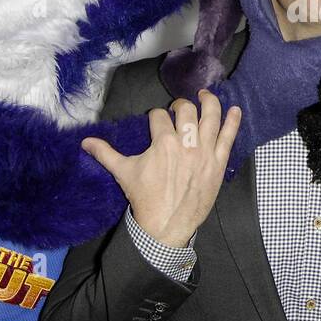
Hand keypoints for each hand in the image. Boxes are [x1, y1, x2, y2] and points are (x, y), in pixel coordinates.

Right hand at [82, 89, 240, 247]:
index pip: (159, 116)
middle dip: (180, 106)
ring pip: (211, 117)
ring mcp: (205, 152)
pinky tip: (236, 109)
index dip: (156, 116)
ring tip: (205, 95)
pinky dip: (234, 121)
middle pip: (186, 111)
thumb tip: (84, 142)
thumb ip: (106, 153)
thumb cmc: (145, 198)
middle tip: (178, 108)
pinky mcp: (218, 163)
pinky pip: (229, 137)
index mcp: (163, 143)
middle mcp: (186, 143)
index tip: (156, 121)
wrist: (166, 225)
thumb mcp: (123, 172)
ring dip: (209, 102)